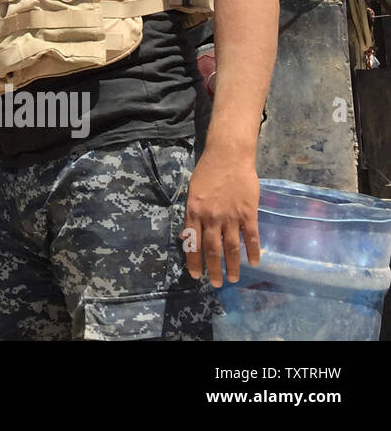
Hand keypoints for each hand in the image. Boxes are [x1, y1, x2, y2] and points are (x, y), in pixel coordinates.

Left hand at [182, 147, 261, 286]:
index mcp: (194, 212)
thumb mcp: (192, 193)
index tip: (196, 275)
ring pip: (231, 247)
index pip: (193, 242)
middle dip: (213, 269)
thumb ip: (191, 215)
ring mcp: (230, 216)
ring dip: (233, 266)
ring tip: (234, 279)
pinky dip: (252, 251)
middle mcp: (211, 217)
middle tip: (216, 284)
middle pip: (212, 249)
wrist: (228, 156)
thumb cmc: (207, 173)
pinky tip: (254, 262)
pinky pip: (251, 237)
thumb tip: (187, 236)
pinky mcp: (248, 213)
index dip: (194, 261)